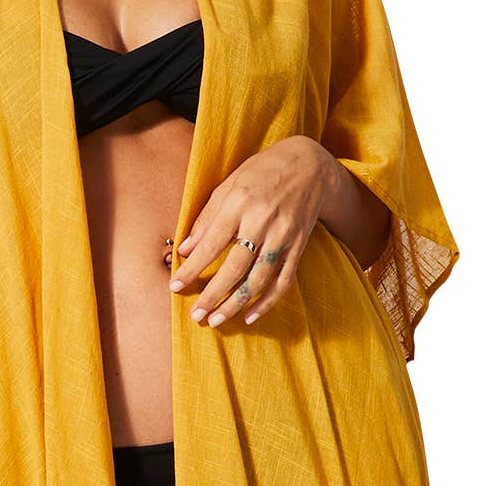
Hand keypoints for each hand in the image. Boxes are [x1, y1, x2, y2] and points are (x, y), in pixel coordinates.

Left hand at [168, 136, 338, 329]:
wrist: (310, 165)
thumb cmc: (262, 172)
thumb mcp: (229, 184)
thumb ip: (207, 217)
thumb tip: (185, 249)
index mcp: (240, 204)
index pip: (211, 244)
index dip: (192, 269)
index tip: (175, 286)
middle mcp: (262, 222)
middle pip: (235, 268)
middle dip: (212, 295)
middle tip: (195, 315)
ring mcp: (283, 236)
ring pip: (258, 280)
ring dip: (235, 304)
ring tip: (216, 320)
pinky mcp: (298, 246)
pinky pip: (283, 281)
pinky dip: (267, 302)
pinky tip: (250, 316)